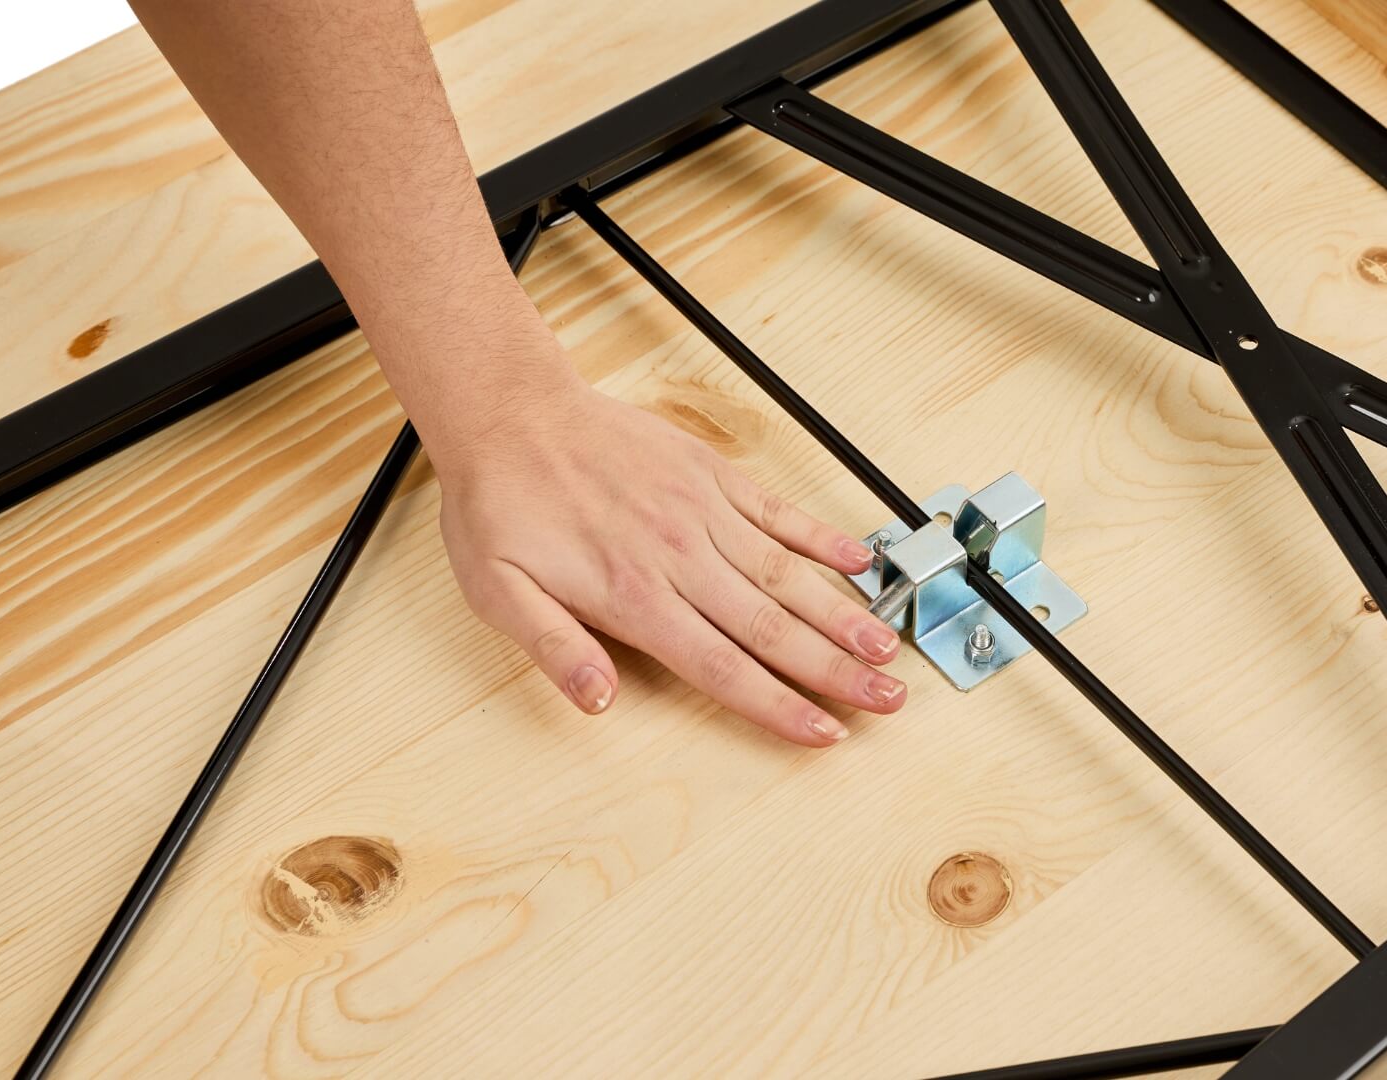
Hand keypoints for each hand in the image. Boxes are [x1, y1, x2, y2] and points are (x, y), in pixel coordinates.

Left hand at [430, 375, 907, 745]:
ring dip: (842, 615)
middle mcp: (681, 558)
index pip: (722, 666)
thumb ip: (554, 647)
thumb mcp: (498, 591)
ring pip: (787, 575)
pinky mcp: (712, 475)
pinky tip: (859, 562)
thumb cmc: (501, 506)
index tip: (825, 732)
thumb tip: (599, 700)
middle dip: (836, 671)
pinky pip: (778, 511)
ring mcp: (703, 512)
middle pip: (773, 628)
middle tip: (888, 702)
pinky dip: (822, 537)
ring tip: (887, 647)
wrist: (512, 411)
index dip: (779, 705)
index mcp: (634, 596)